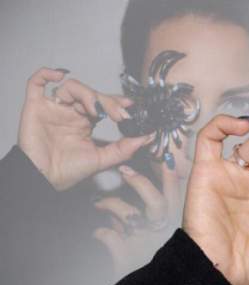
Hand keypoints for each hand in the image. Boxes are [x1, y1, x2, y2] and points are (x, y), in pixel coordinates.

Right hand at [17, 67, 153, 190]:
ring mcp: (53, 108)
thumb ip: (124, 148)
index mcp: (85, 122)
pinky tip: (60, 75)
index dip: (116, 101)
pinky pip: (36, 83)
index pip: (103, 104)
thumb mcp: (102, 159)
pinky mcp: (35, 107)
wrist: (44, 180)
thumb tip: (147, 137)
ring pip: (71, 87)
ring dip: (87, 95)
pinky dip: (46, 74)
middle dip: (108, 102)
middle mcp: (70, 113)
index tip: (131, 106)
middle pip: (91, 95)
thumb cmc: (68, 172)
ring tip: (96, 111)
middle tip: (120, 115)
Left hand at [92, 163, 183, 276]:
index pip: (176, 196)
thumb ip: (135, 221)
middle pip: (158, 202)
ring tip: (99, 202)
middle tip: (126, 169)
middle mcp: (161, 234)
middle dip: (141, 182)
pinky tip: (98, 233)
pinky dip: (101, 233)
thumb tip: (120, 204)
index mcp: (172, 228)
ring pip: (129, 214)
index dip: (170, 177)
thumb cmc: (147, 269)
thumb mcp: (145, 241)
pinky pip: (109, 237)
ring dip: (111, 205)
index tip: (163, 158)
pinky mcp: (126, 256)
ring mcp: (145, 244)